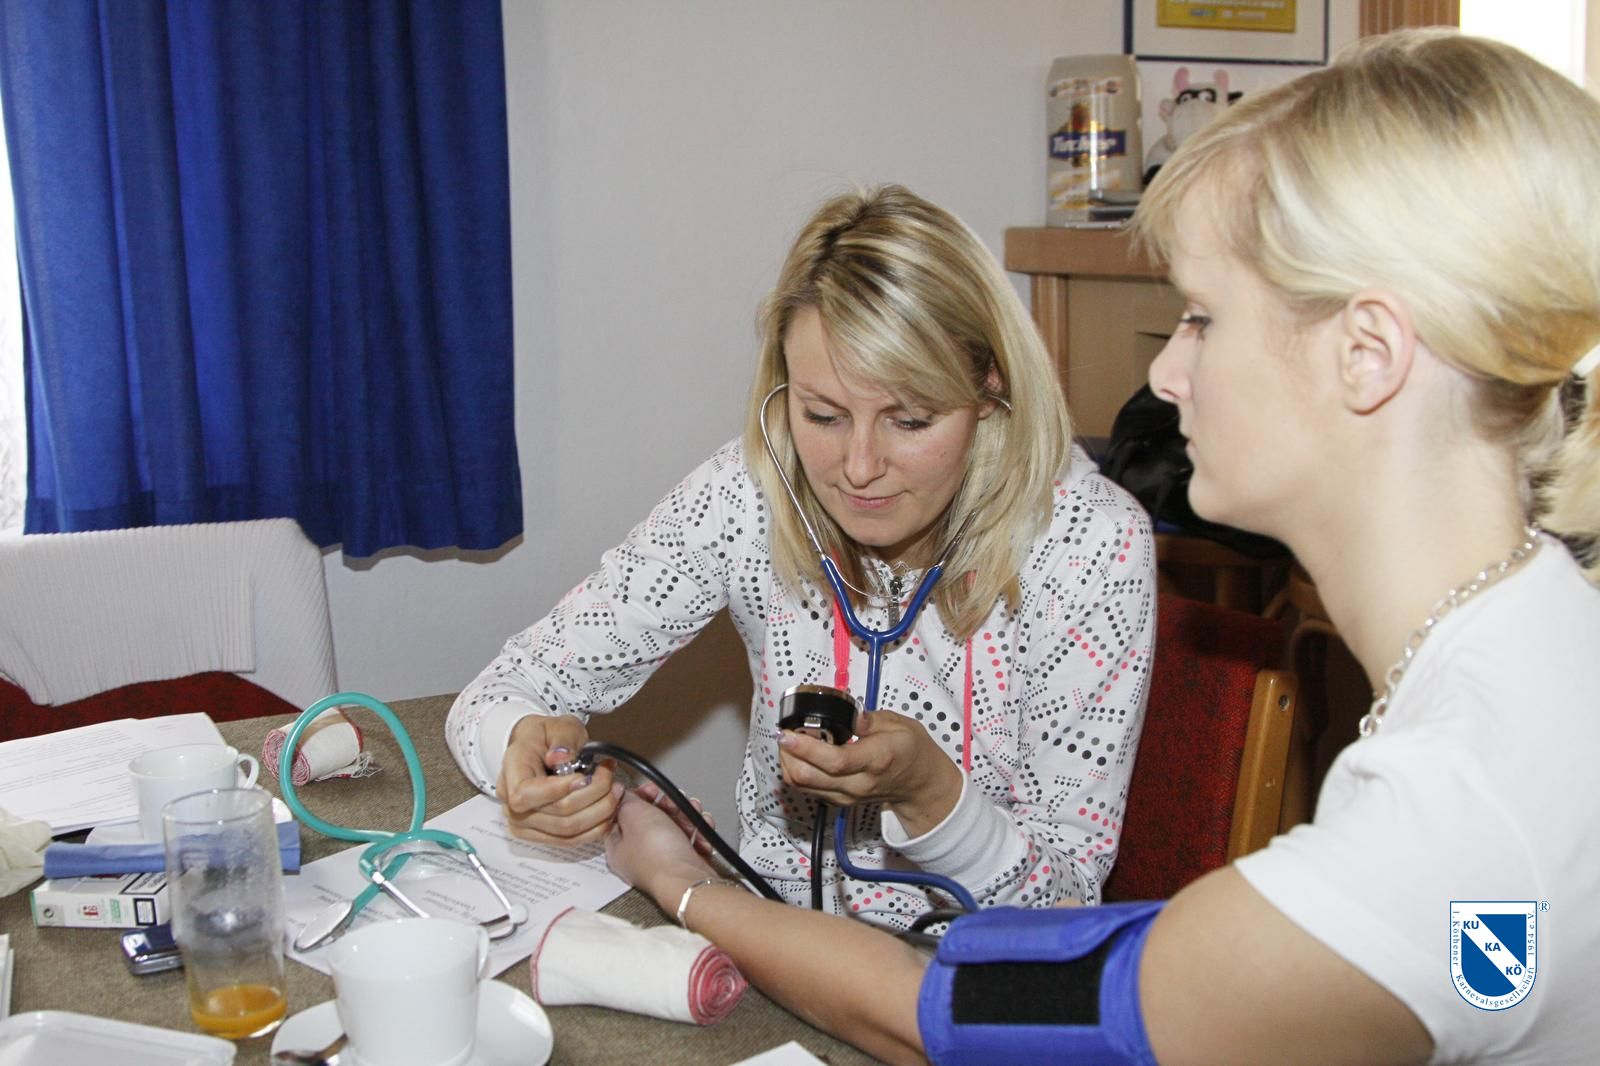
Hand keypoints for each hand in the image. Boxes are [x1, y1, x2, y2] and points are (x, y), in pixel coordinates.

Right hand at [498, 714, 619, 845]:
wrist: (537, 748)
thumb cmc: (546, 736)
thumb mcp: (557, 726)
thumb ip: (562, 739)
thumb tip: (560, 758)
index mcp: (512, 771)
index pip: (526, 794)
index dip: (558, 790)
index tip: (585, 776)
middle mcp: (511, 802)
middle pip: (556, 815)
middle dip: (593, 796)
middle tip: (611, 777)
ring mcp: (524, 822)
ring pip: (567, 831)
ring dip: (599, 813)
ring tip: (614, 791)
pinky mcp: (539, 834)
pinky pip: (570, 841)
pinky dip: (594, 828)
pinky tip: (607, 811)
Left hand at [605, 787, 716, 907]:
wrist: (688, 880)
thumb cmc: (659, 856)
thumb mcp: (635, 815)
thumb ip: (627, 800)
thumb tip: (624, 794)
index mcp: (618, 848)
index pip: (622, 816)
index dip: (636, 799)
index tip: (648, 790)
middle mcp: (639, 857)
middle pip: (651, 820)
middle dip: (666, 805)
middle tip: (672, 800)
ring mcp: (663, 862)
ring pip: (674, 828)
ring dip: (686, 814)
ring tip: (692, 810)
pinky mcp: (685, 865)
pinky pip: (692, 841)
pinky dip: (699, 830)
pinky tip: (701, 825)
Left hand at [777, 709, 963, 835]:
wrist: (918, 784)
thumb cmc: (910, 751)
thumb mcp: (899, 725)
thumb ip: (870, 720)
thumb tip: (848, 714)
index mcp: (875, 760)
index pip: (835, 761)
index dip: (806, 748)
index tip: (788, 733)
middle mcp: (858, 783)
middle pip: (809, 777)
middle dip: (788, 754)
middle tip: (784, 732)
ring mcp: (846, 796)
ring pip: (802, 785)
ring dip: (788, 763)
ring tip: (789, 740)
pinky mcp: (838, 801)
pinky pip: (807, 789)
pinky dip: (796, 771)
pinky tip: (798, 753)